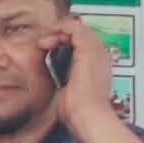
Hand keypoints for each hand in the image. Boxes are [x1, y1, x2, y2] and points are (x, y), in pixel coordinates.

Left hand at [42, 15, 116, 130]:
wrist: (88, 116)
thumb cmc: (79, 113)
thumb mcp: (68, 94)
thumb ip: (64, 85)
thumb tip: (57, 84)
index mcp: (97, 65)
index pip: (82, 43)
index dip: (63, 42)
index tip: (46, 49)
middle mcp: (99, 55)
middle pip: (81, 32)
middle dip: (59, 34)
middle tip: (44, 44)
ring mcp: (96, 50)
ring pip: (77, 27)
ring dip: (57, 30)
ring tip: (44, 41)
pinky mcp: (88, 48)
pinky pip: (74, 27)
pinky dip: (59, 28)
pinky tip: (48, 39)